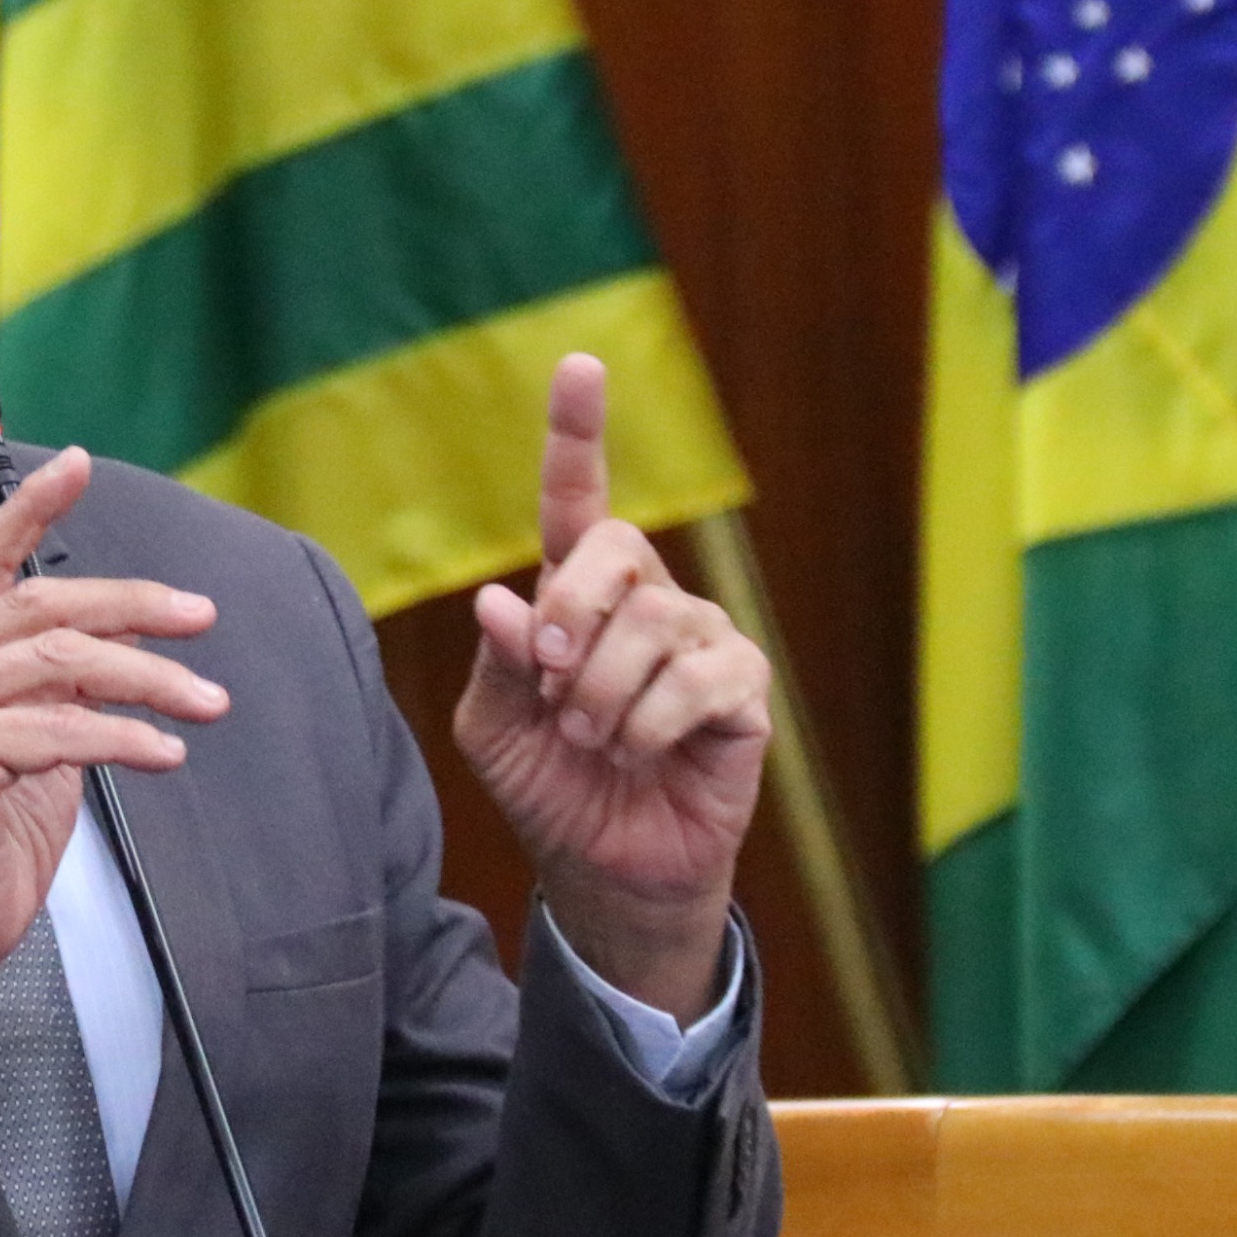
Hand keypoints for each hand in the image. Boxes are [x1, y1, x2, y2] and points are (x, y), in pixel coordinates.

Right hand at [0, 448, 225, 1086]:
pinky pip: (61, 730)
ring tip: (208, 701)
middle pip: (41, 605)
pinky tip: (168, 754)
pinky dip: (126, 737)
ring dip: (149, 678)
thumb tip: (124, 634)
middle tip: (200, 616)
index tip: (76, 464)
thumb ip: (58, 682)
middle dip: (132, 604)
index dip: (29, 510)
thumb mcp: (32, 739)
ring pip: (60, 662)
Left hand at [453, 355, 769, 1019]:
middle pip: (615, 549)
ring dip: (602, 693)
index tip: (579, 364)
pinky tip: (641, 753)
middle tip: (549, 681)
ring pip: (653, 625)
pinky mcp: (742, 691)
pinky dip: (649, 725)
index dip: (577, 434)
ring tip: (592, 739)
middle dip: (571, 613)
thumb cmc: (550, 790)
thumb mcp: (494, 730)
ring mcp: (701, 641)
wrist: (604, 871)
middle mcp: (646, 602)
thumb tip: (502, 601)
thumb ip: (497, 665)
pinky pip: (696, 680)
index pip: (577, 501)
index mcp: (578, 597)